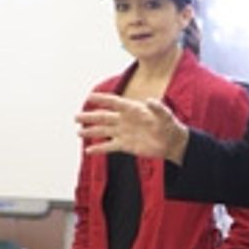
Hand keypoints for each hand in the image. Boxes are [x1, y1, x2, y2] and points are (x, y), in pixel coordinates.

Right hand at [75, 92, 189, 163]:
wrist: (171, 142)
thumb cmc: (169, 125)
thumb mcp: (166, 115)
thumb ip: (158, 108)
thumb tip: (150, 101)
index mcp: (132, 109)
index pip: (114, 102)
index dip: (102, 99)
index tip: (89, 97)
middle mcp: (125, 120)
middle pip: (104, 117)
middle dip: (90, 117)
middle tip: (77, 117)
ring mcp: (124, 132)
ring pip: (104, 131)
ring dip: (91, 131)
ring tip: (79, 132)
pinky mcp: (125, 145)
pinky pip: (109, 146)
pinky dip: (99, 148)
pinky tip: (89, 151)